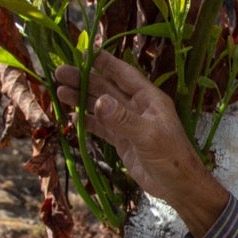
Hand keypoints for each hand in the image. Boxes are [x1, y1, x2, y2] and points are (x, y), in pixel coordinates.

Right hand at [55, 52, 230, 237]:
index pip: (124, 74)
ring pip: (101, 106)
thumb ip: (123, 119)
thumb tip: (98, 101)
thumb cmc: (171, 157)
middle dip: (84, 79)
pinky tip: (71, 117)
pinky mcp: (123, 141)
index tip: (83, 52)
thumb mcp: (148, 135)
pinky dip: (87, 121)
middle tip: (59, 73)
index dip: (105, 62)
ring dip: (82, 98)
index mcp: (149, 98)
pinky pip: (101, 127)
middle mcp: (137, 107)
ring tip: (59, 91)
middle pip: (107, 88)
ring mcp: (129, 124)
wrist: (178, 186)